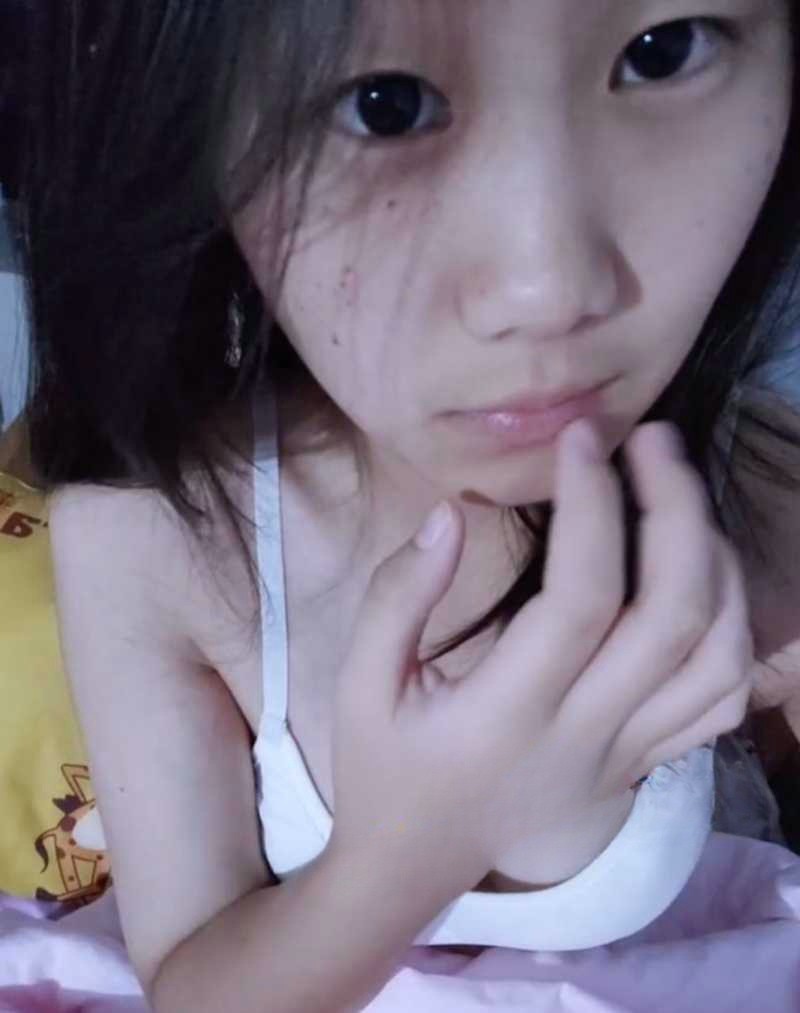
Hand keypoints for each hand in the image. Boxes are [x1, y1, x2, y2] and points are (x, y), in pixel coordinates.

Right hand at [327, 421, 752, 897]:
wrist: (416, 865)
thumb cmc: (384, 769)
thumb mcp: (361, 684)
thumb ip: (397, 597)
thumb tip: (449, 512)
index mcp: (507, 714)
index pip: (579, 598)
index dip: (591, 507)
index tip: (578, 439)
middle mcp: (585, 736)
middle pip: (671, 616)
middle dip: (676, 510)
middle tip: (651, 440)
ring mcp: (626, 757)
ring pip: (715, 657)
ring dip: (715, 562)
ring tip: (680, 493)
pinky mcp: (644, 766)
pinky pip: (719, 701)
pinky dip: (731, 630)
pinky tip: (703, 576)